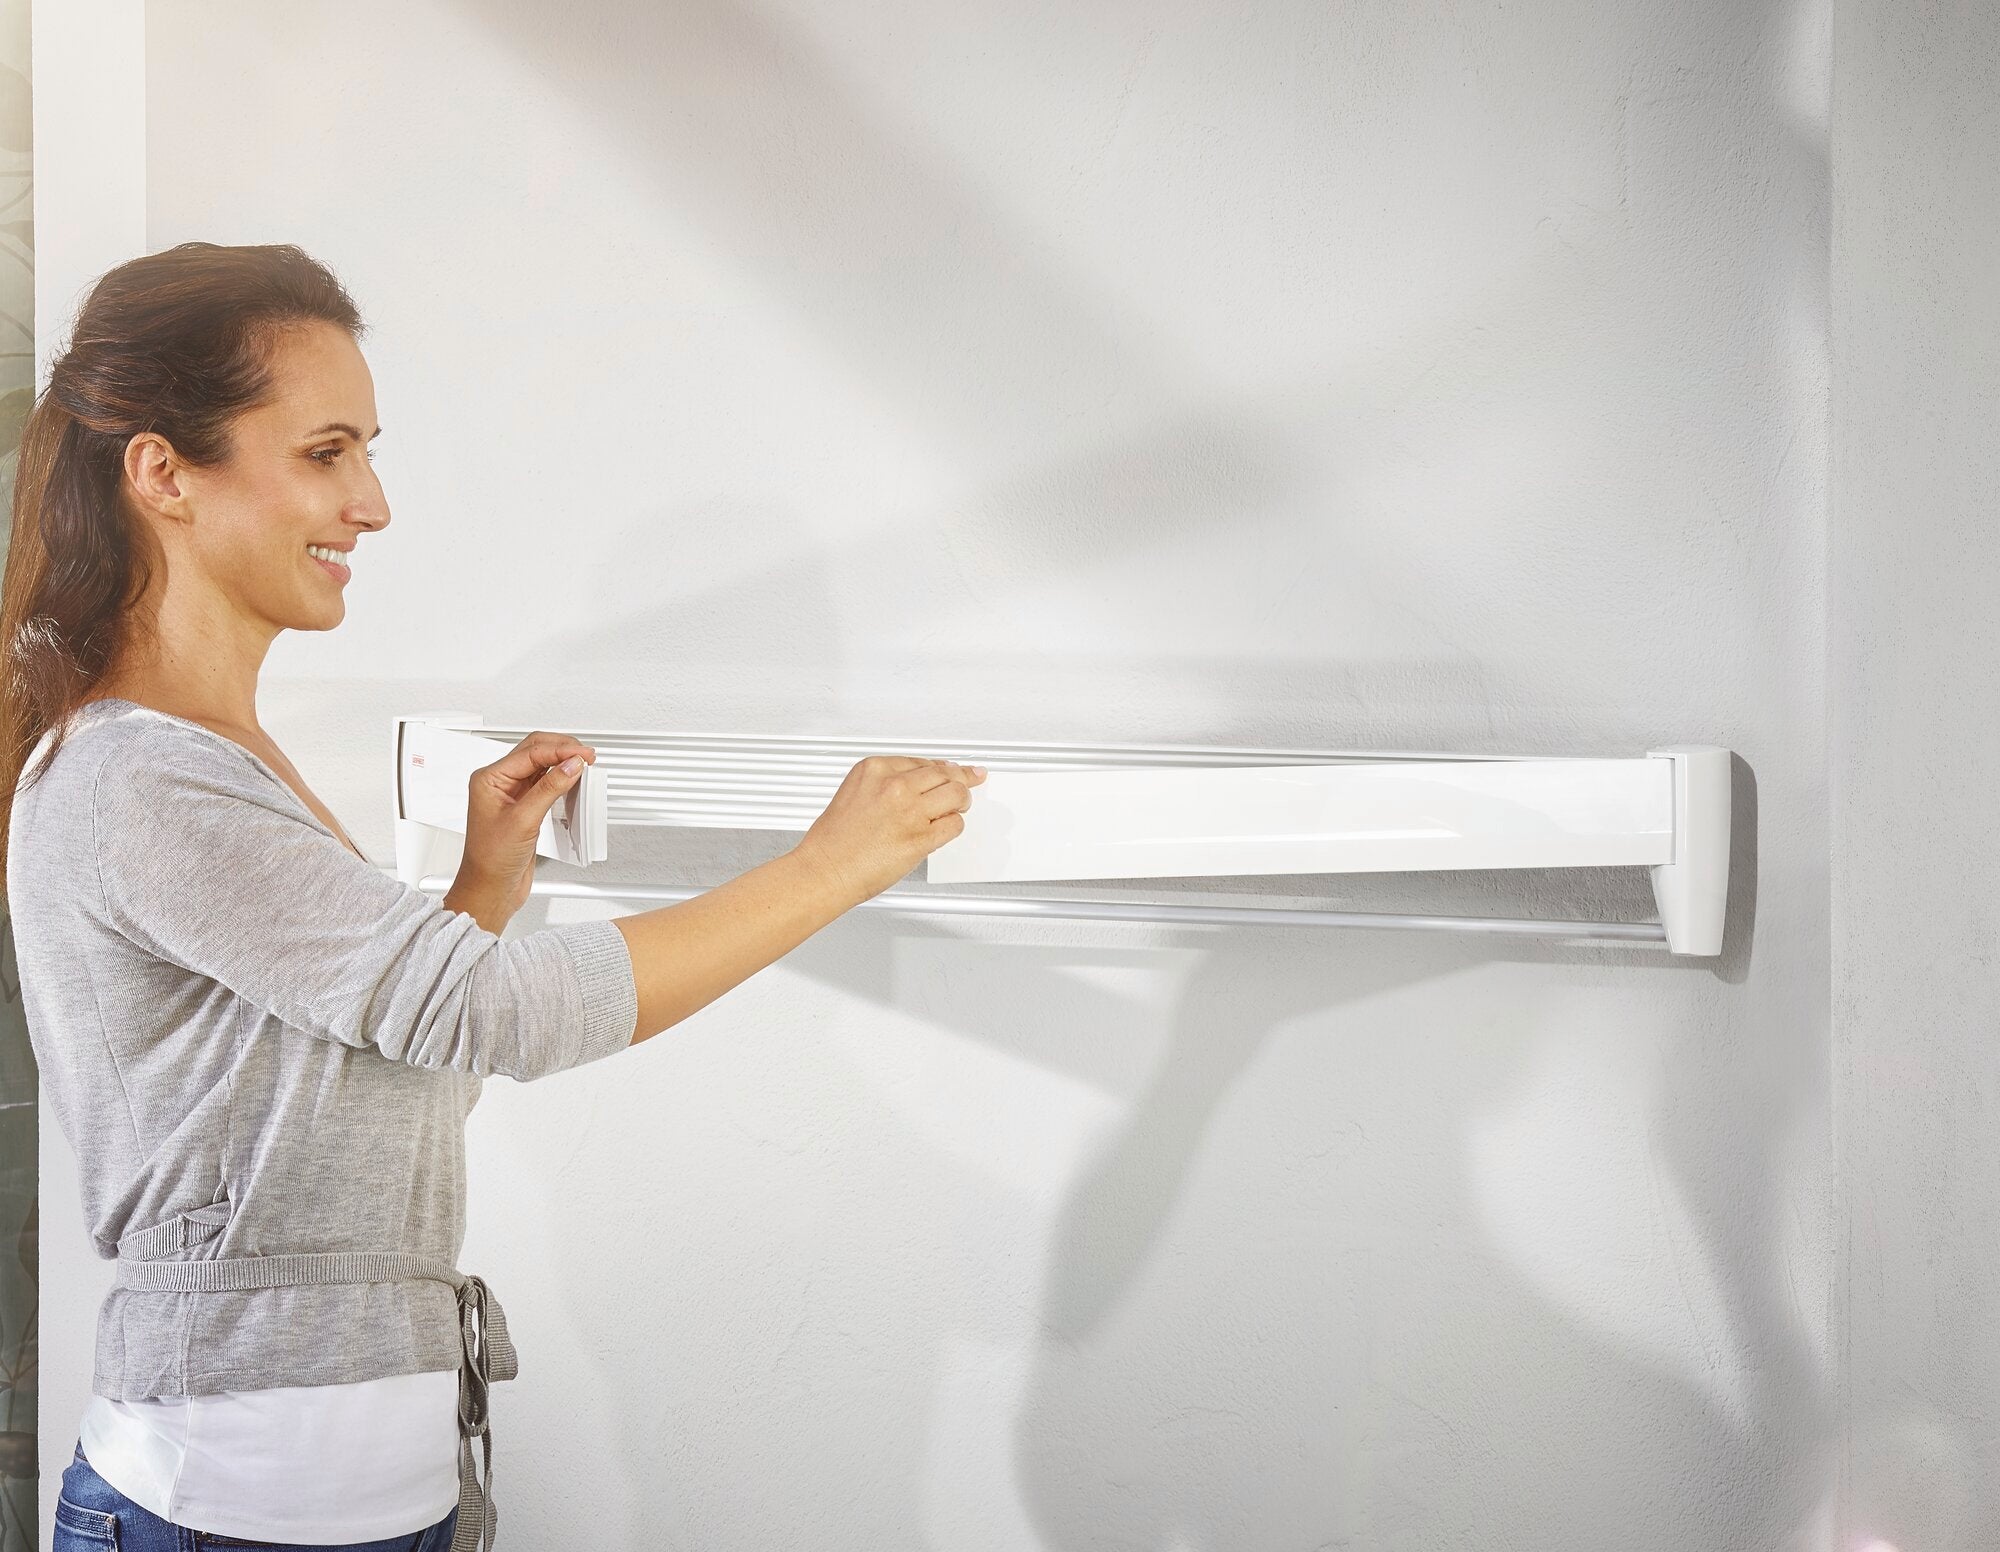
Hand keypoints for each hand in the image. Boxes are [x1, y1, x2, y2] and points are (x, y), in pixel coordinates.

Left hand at [453, 731, 596, 923]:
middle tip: (587, 755)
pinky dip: (562, 780)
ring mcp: (513, 794)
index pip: (530, 752)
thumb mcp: (524, 820)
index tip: (583, 754)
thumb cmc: (491, 859)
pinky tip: (573, 781)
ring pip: (542, 766)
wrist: (490, 888)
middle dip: (563, 750)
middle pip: (536, 751)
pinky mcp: (525, 807)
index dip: (560, 750)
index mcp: (489, 779)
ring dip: (563, 763)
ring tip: (584, 766)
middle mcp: (500, 783)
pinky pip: (546, 784)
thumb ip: (549, 789)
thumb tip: (571, 765)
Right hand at [792, 755, 986, 903]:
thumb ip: (884, 784)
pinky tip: (945, 828)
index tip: (951, 768)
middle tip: (970, 780)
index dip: (940, 767)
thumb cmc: (834, 841)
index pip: (921, 761)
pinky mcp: (921, 837)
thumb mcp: (854, 793)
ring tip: (959, 806)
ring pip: (957, 794)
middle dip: (959, 779)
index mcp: (874, 769)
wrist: (825, 869)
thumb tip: (916, 782)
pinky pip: (954, 825)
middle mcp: (894, 785)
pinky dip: (954, 826)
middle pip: (944, 773)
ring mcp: (910, 811)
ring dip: (961, 801)